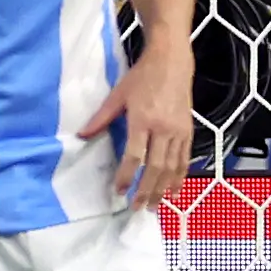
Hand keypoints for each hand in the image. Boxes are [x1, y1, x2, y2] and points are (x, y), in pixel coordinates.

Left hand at [82, 47, 193, 212]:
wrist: (172, 62)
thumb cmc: (142, 77)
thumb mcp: (118, 95)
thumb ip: (101, 118)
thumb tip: (82, 136)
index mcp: (143, 119)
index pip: (134, 155)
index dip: (127, 175)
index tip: (119, 191)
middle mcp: (163, 128)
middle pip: (155, 167)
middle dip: (146, 190)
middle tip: (138, 208)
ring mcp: (178, 130)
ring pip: (172, 167)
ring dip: (163, 189)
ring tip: (155, 206)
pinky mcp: (189, 130)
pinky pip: (185, 158)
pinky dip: (180, 176)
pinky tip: (174, 190)